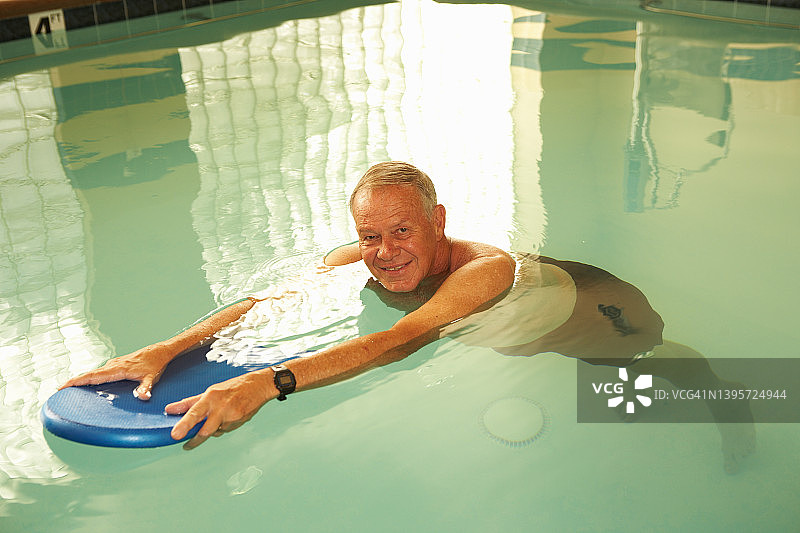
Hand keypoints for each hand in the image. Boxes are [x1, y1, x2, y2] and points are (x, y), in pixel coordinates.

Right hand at [59, 343, 173, 399]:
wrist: (159, 352)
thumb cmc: (155, 365)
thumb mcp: (152, 378)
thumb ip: (145, 388)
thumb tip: (143, 397)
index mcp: (118, 369)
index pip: (94, 376)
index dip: (78, 381)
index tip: (64, 386)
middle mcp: (113, 365)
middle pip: (89, 374)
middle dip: (74, 382)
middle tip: (59, 391)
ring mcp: (114, 364)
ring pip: (94, 373)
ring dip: (82, 379)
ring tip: (68, 389)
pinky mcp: (116, 364)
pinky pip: (100, 372)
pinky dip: (90, 377)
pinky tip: (87, 383)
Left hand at [165, 370, 273, 449]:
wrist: (258, 386)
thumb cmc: (232, 387)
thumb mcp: (210, 391)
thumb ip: (189, 403)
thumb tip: (169, 410)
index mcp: (211, 397)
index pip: (194, 413)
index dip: (184, 425)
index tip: (175, 435)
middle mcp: (221, 407)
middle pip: (205, 430)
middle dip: (195, 440)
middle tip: (186, 444)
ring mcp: (232, 416)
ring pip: (215, 431)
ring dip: (212, 430)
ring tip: (219, 416)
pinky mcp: (240, 422)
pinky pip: (226, 430)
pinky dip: (223, 427)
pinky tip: (229, 416)